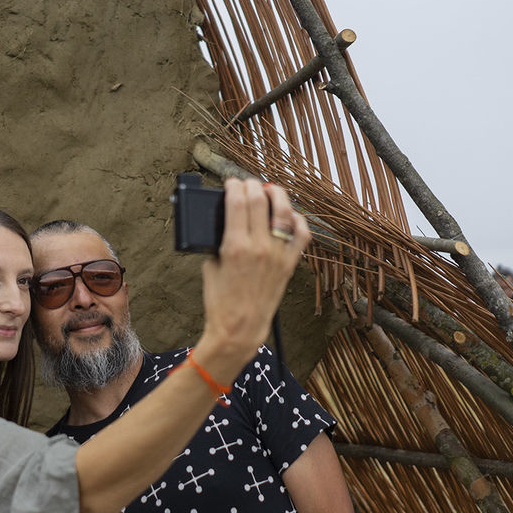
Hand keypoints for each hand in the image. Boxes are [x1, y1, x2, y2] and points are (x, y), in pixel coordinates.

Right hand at [196, 178, 310, 365]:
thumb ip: (220, 240)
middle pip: (260, 201)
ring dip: (277, 195)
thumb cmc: (221, 301)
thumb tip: (227, 222)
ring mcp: (278, 255)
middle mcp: (260, 247)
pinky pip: (302, 234)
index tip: (231, 183)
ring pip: (284, 211)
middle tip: (247, 184)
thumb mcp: (211, 264)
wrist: (240, 328)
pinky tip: (289, 214)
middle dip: (252, 186)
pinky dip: (298, 220)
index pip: (238, 202)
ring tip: (270, 190)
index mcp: (235, 246)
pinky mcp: (289, 264)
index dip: (234, 186)